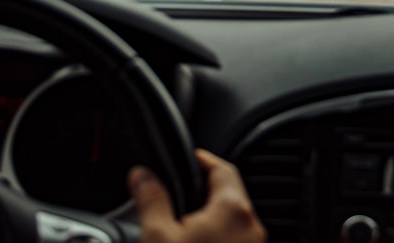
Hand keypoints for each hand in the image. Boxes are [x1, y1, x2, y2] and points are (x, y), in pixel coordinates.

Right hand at [128, 148, 266, 242]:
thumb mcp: (158, 237)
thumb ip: (151, 200)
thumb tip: (141, 175)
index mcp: (234, 209)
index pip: (222, 167)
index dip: (201, 160)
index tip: (186, 159)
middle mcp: (252, 227)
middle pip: (230, 193)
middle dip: (204, 188)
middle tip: (180, 189)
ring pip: (233, 219)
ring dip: (211, 215)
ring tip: (182, 220)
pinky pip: (235, 239)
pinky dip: (217, 235)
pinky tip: (195, 242)